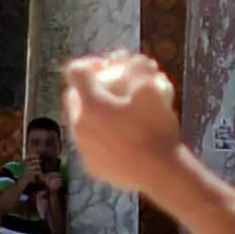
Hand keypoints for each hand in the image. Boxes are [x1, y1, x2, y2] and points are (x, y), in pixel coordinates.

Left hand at [53, 49, 180, 186]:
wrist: (161, 172)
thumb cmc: (156, 127)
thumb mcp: (153, 89)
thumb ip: (140, 69)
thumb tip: (136, 61)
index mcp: (90, 104)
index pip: (75, 72)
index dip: (89, 62)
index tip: (107, 65)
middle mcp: (79, 126)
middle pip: (73, 98)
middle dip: (88, 88)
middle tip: (109, 87)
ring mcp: (84, 149)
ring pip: (82, 123)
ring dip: (95, 113)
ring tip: (116, 113)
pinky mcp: (93, 167)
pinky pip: (92, 145)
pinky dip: (102, 137)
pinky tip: (120, 137)